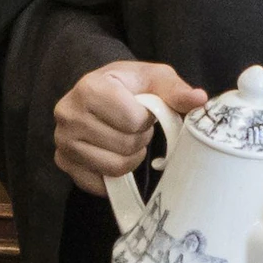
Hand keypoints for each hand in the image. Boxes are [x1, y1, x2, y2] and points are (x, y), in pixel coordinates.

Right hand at [53, 60, 205, 188]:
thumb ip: (176, 90)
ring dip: (130, 157)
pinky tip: (112, 153)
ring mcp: (63, 141)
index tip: (141, 110)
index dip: (146, 119)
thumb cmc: (128, 85)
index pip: (133, 119)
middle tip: (134, 127)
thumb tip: (200, 100)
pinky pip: (100, 184)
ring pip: (114, 167)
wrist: (98, 92)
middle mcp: (68, 114)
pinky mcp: (63, 162)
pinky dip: (114, 174)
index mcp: (90, 87)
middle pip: (125, 145)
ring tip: (124, 138)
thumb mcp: (154, 78)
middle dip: (139, 138)